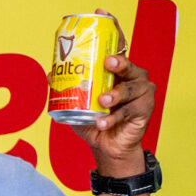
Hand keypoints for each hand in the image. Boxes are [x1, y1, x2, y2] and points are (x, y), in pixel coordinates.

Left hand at [56, 50, 154, 173]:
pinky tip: (103, 123)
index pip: (119, 56)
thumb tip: (51, 75)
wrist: (106, 145)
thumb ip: (66, 89)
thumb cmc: (94, 119)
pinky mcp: (145, 110)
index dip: (115, 50)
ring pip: (130, 90)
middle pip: (129, 67)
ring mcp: (142, 94)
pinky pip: (129, 111)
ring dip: (116, 94)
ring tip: (103, 101)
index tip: (106, 51)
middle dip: (119, 64)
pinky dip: (114, 118)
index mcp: (119, 73)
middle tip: (108, 64)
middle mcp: (134, 79)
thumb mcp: (77, 104)